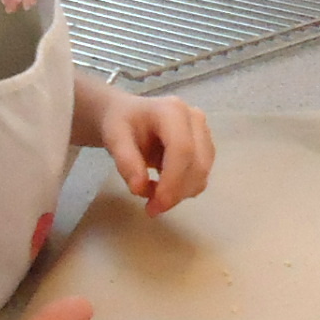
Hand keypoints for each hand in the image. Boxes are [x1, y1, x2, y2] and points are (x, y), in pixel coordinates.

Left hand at [96, 90, 216, 214]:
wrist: (129, 116)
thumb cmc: (121, 123)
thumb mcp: (114, 137)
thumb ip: (125, 161)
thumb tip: (139, 188)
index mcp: (172, 111)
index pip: (182, 149)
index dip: (172, 180)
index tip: (156, 205)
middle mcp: (195, 119)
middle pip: (198, 164)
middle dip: (176, 193)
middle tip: (151, 208)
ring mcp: (204, 133)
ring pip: (202, 174)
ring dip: (179, 193)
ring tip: (151, 192)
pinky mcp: (206, 149)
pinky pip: (200, 177)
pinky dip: (183, 190)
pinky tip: (162, 186)